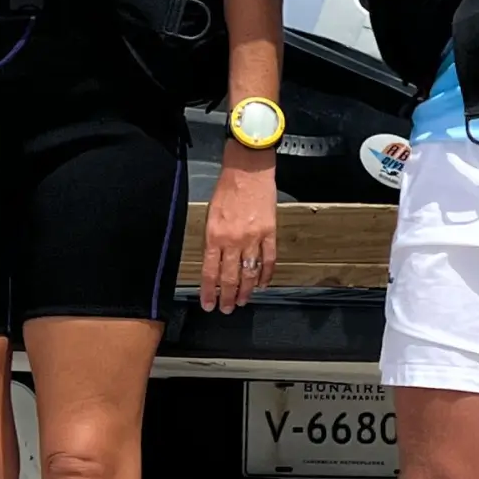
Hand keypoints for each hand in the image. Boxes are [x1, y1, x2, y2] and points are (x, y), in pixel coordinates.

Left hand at [200, 144, 277, 313]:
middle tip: (227, 309)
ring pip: (249, 272)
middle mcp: (233, 240)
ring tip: (243, 301)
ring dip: (245, 290)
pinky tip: (262, 284)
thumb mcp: (211, 214)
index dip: (209, 291)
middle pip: (229, 277)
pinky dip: (265, 274)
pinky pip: (268, 260)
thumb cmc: (227, 188)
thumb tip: (214, 262)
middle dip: (227, 297)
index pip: (209, 271)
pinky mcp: (270, 233)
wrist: (248, 170)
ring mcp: (253, 238)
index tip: (208, 304)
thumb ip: (213, 239)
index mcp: (214, 235)